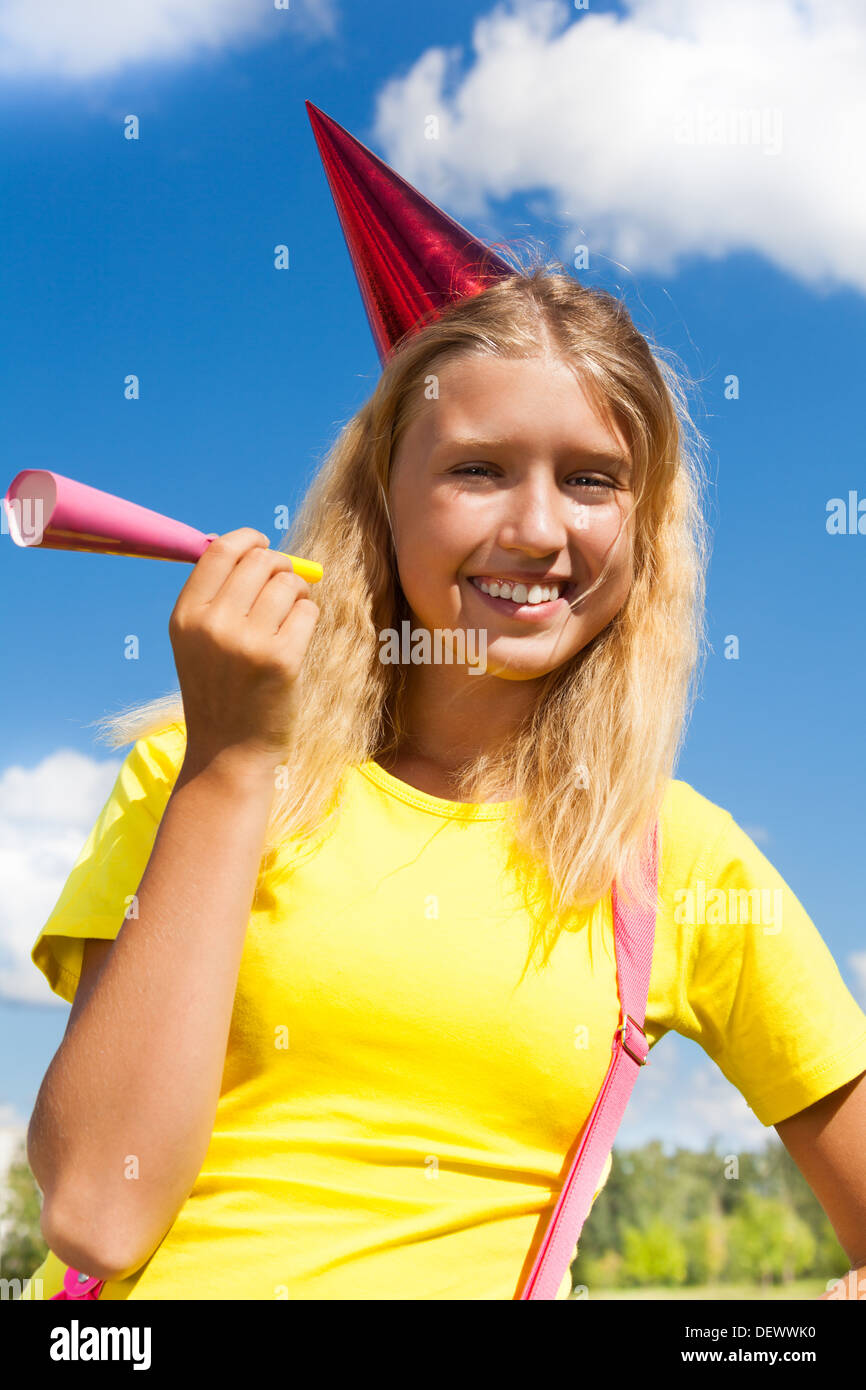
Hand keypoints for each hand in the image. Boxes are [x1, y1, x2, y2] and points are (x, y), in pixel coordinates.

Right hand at [169, 528, 319, 770]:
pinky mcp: (281, 659)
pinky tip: (298, 636)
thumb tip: (234, 541)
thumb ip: (212, 594)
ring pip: (289, 583)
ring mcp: (247, 642)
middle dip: (281, 565)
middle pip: (260, 560)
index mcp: (186, 616)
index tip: (263, 543)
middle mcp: (212, 625)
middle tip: (286, 584)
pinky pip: (307, 612)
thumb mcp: (197, 642)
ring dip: (298, 592)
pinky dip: (308, 617)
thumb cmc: (219, 690)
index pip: (220, 550)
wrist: (229, 753)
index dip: (249, 539)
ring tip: (292, 614)